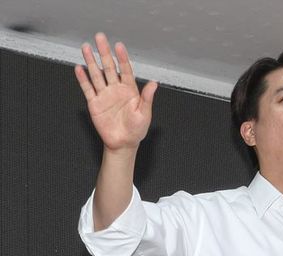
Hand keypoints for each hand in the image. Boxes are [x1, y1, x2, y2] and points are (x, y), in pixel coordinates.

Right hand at [74, 32, 156, 151]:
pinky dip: (83, 79)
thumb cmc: (136, 129)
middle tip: (99, 37)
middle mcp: (116, 89)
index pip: (125, 70)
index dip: (122, 58)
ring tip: (85, 47)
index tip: (118, 46)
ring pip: (96, 75)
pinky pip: (88, 89)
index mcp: (130, 90)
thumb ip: (147, 98)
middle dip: (104, 52)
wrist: (123, 143)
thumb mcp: (145, 113)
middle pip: (109, 67)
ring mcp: (104, 95)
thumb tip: (154, 83)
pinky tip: (79, 68)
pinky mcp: (94, 103)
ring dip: (91, 61)